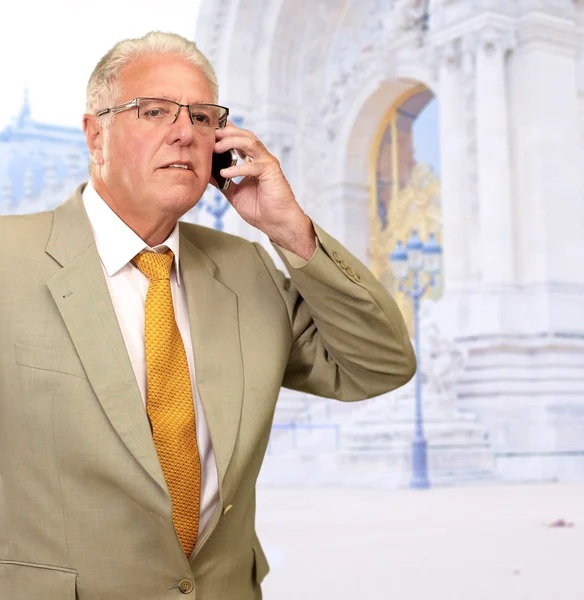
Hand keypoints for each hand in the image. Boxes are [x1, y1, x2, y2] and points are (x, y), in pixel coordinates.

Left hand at [212, 122, 315, 259]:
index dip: (225, 133)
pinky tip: (225, 173)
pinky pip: (253, 165)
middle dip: (226, 132)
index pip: (239, 140)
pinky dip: (237, 168)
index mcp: (252, 161)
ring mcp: (267, 163)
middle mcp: (261, 159)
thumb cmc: (260, 209)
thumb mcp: (233, 193)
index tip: (209, 132)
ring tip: (216, 148)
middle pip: (245, 135)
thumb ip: (222, 181)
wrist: (276, 223)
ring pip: (250, 142)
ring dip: (232, 142)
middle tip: (210, 135)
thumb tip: (205, 173)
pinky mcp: (271, 172)